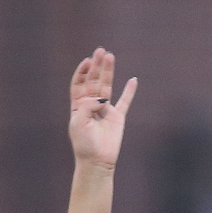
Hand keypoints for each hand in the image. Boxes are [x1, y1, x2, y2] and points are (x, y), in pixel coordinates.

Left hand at [68, 48, 136, 170]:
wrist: (96, 161)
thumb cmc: (84, 144)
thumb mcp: (79, 122)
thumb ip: (87, 105)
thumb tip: (100, 97)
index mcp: (78, 107)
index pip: (79, 85)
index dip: (82, 72)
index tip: (87, 62)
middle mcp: (91, 106)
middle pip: (94, 81)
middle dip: (96, 66)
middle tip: (100, 51)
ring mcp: (105, 110)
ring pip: (107, 86)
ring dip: (108, 71)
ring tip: (110, 56)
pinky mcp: (118, 117)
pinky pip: (125, 101)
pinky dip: (129, 91)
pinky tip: (133, 80)